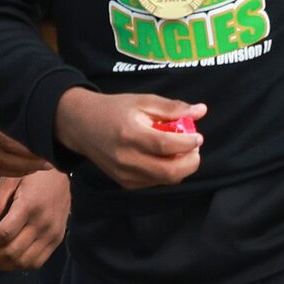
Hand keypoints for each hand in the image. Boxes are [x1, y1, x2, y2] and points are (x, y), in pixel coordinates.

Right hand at [0, 70, 48, 175]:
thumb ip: (11, 95)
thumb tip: (43, 106)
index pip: (3, 138)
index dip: (27, 147)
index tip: (48, 146)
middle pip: (0, 154)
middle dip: (27, 161)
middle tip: (49, 160)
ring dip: (19, 169)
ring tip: (40, 166)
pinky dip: (7, 170)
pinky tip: (23, 168)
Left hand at [0, 170, 68, 269]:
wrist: (63, 171)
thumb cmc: (34, 173)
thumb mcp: (10, 179)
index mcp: (29, 206)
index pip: (3, 234)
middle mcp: (43, 223)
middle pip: (12, 252)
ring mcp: (52, 234)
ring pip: (24, 261)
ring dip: (1, 265)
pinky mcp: (57, 239)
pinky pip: (37, 262)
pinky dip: (18, 266)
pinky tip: (5, 260)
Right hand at [53, 88, 205, 189]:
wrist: (82, 126)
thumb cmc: (113, 110)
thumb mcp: (142, 101)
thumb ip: (172, 108)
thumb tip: (201, 110)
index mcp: (130, 134)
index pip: (166, 145)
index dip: (188, 143)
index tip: (198, 136)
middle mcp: (126, 158)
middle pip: (169, 172)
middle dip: (191, 162)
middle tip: (194, 148)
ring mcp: (124, 174)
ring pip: (165, 179)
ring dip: (181, 168)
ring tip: (180, 151)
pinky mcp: (124, 182)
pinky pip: (155, 182)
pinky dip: (166, 172)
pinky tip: (164, 158)